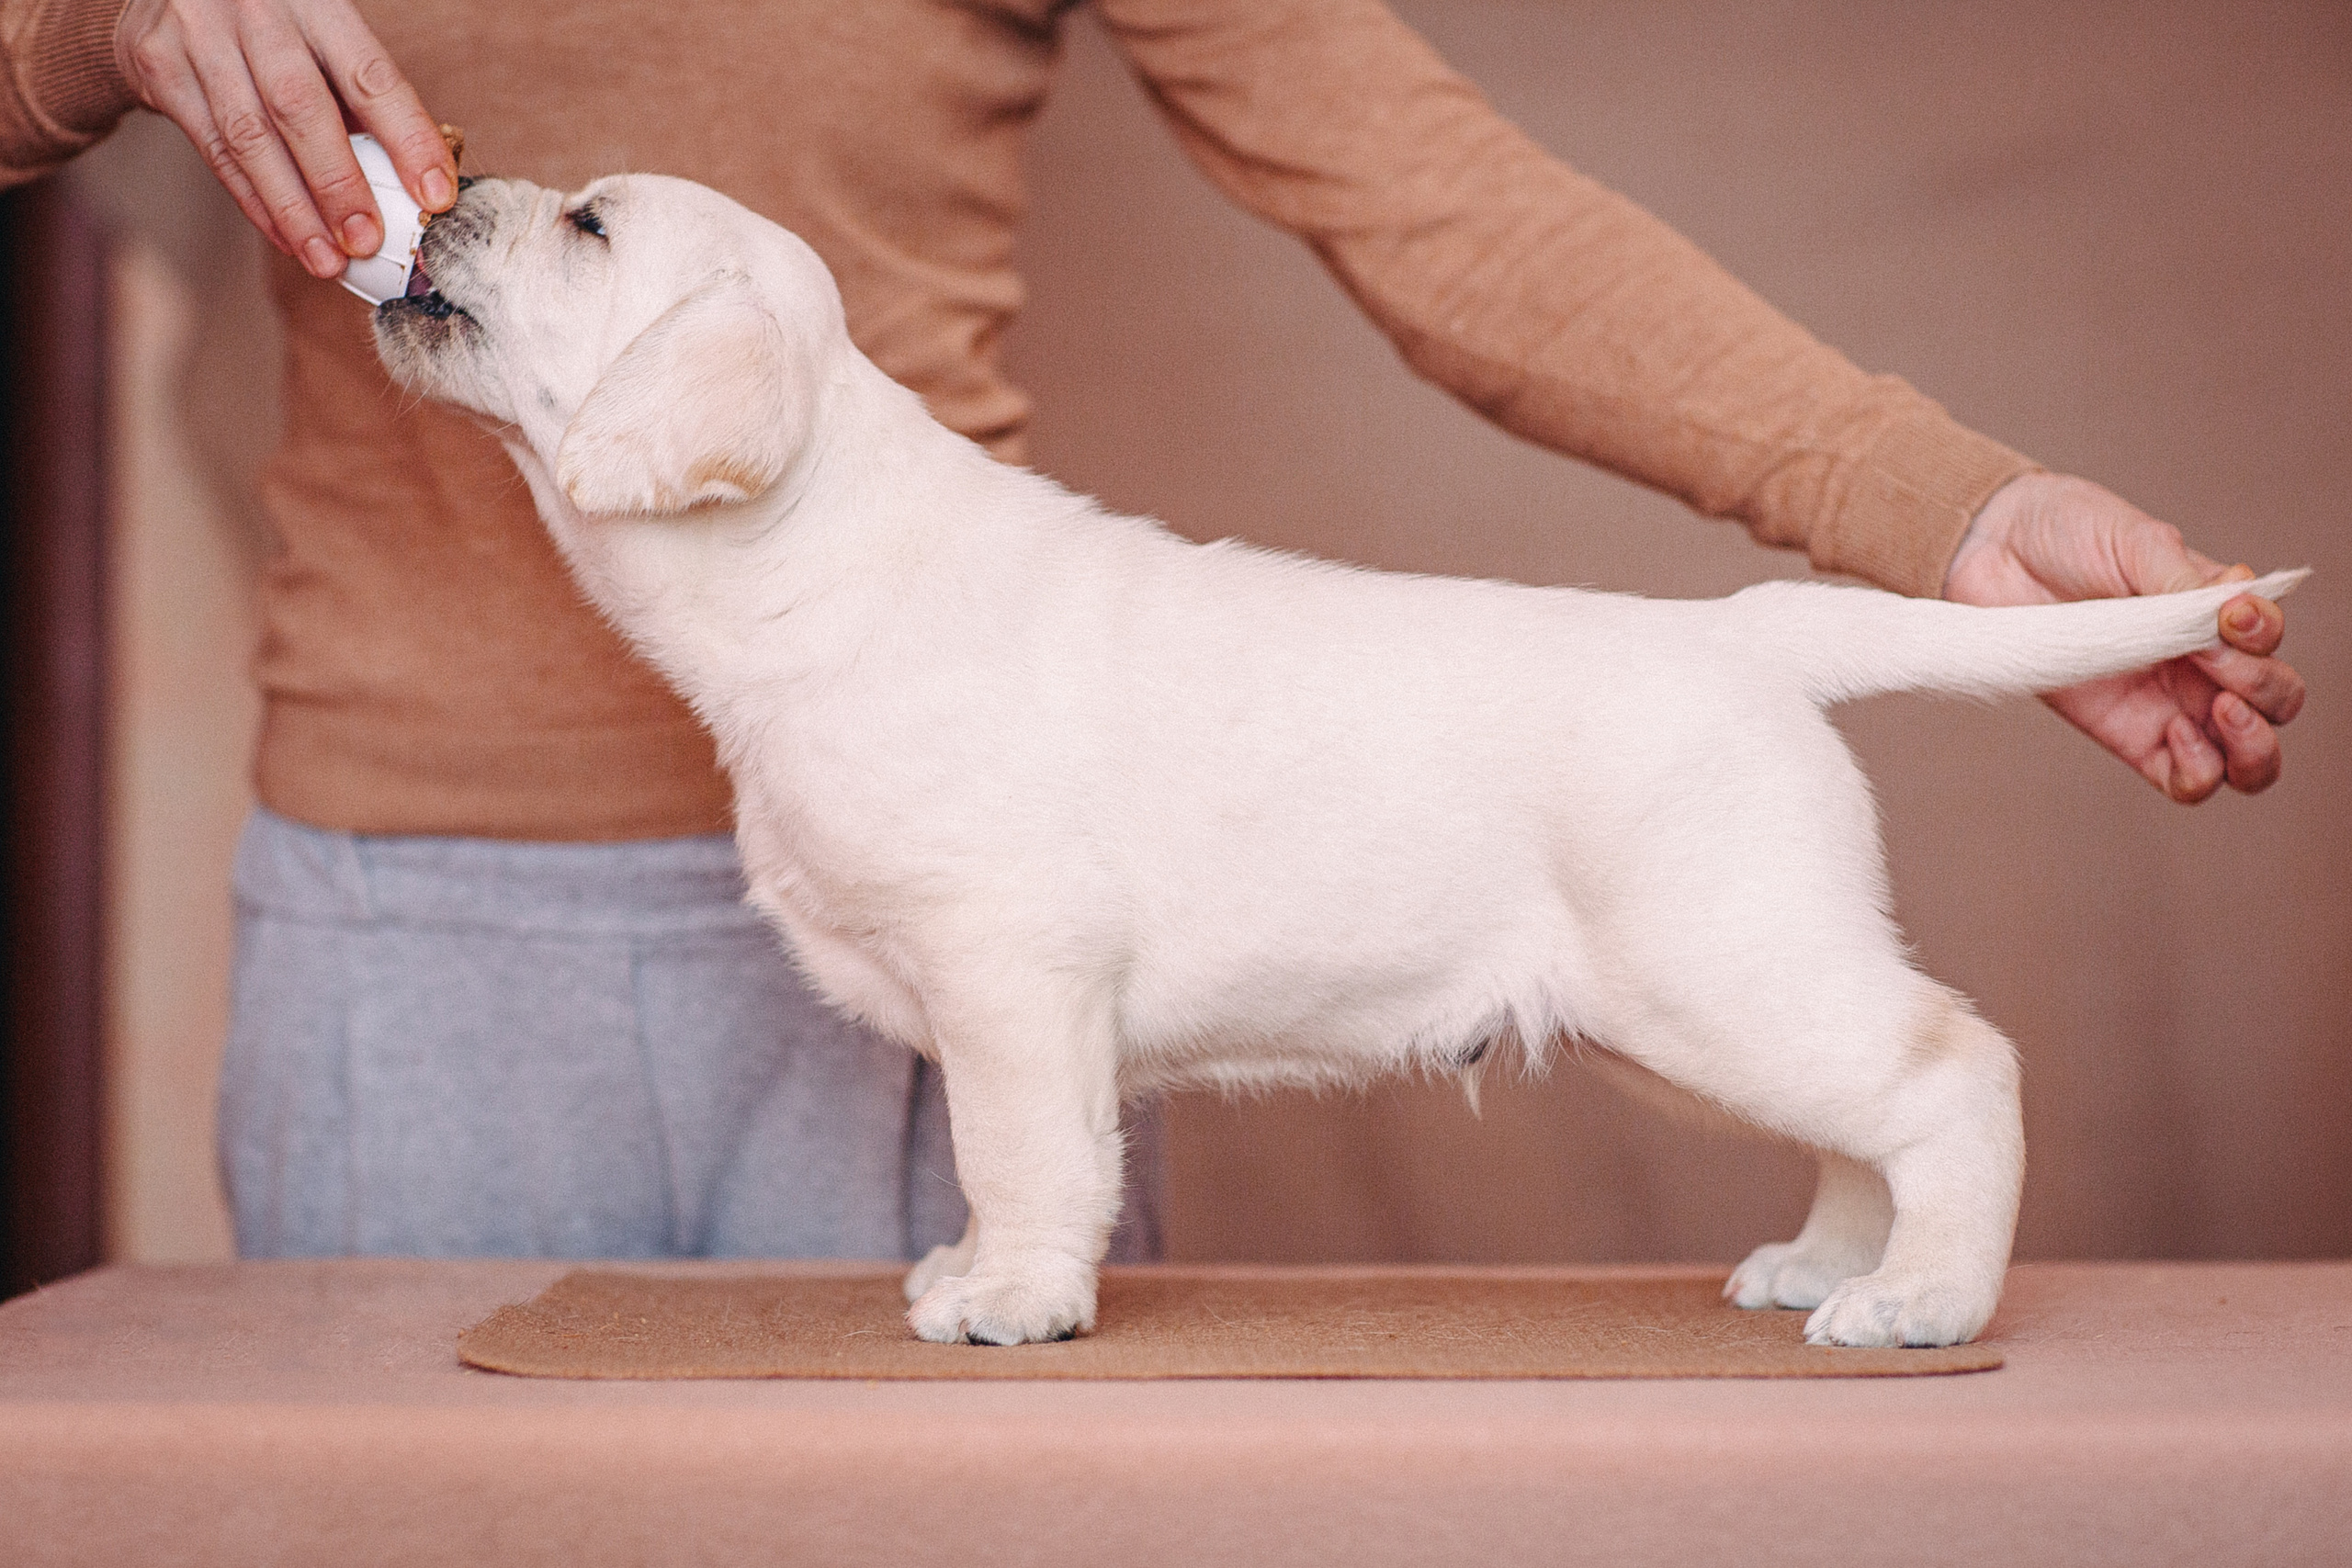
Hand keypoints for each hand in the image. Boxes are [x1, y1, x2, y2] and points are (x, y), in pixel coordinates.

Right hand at [113, 0, 455, 280]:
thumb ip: (359, 98)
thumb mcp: (320, 38)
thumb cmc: (271, 28)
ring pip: (250, 137)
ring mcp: (201, 36)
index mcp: (315, 1)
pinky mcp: (161, 67)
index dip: (407, 139)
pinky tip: (287, 238)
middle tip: (365, 241)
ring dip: (293, 209)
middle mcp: (256, 11)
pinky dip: (256, 202)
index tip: (435, 196)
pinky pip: (215, 150)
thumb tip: (416, 182)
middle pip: (300, 108)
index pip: (370, 76)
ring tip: (326, 259)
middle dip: (337, 184)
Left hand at [1942, 473, 2303, 800]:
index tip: (2230, 615)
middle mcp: (2198, 664)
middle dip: (2266, 692)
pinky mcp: (2124, 736)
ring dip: (2252, 749)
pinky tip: (2176, 734)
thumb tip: (2234, 609)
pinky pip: (2183, 780)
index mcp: (2212, 614)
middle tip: (2216, 664)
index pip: (2270, 644)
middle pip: (2275, 704)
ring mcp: (2164, 704)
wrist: (1994, 549)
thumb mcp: (2136, 543)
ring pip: (2242, 759)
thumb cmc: (2069, 534)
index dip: (2264, 638)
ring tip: (2221, 712)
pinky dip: (2198, 771)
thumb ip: (2184, 581)